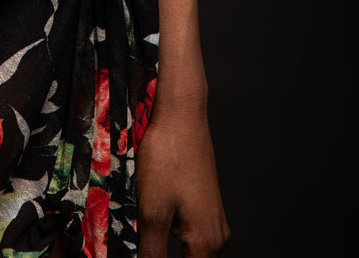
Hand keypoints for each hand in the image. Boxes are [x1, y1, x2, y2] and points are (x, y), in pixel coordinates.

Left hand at [135, 100, 230, 257]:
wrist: (180, 114)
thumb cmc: (168, 156)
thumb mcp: (152, 212)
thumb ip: (151, 253)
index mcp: (207, 243)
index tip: (143, 254)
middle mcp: (217, 235)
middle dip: (161, 255)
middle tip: (141, 238)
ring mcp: (212, 219)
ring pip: (186, 249)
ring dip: (163, 245)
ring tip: (143, 226)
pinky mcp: (203, 204)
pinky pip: (185, 230)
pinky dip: (166, 229)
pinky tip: (151, 212)